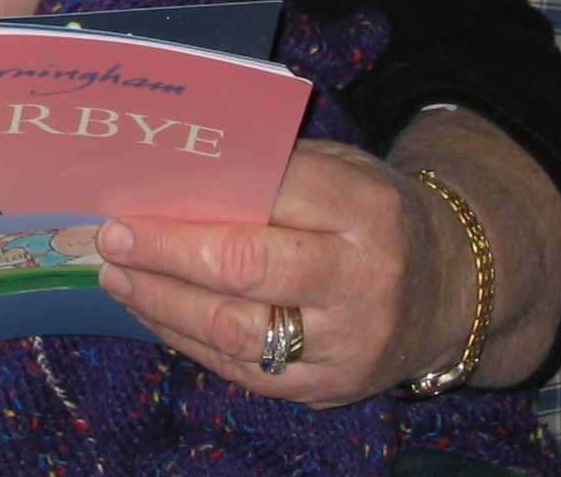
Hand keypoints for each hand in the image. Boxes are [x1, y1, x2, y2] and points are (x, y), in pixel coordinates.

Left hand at [94, 108, 560, 404]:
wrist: (448, 293)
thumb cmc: (372, 216)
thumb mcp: (343, 172)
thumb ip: (273, 170)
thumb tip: (170, 170)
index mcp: (366, 208)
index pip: (272, 192)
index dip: (199, 191)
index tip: (138, 185)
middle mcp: (362, 280)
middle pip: (247, 265)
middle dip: (167, 249)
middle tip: (112, 234)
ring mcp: (347, 345)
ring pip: (235, 328)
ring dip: (161, 301)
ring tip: (115, 275)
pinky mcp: (328, 390)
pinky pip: (241, 368)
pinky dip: (186, 338)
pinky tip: (151, 310)